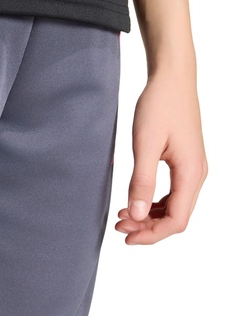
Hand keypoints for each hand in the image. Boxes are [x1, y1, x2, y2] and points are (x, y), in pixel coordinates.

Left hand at [115, 70, 207, 244]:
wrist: (171, 78)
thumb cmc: (159, 105)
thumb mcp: (144, 143)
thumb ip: (141, 180)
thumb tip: (137, 215)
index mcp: (191, 173)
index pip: (177, 220)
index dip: (152, 234)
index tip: (126, 237)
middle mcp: (196, 174)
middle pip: (176, 216)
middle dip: (147, 226)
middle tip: (117, 224)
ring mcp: (192, 168)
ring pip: (174, 205)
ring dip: (149, 215)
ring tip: (122, 214)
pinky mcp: (183, 160)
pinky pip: (172, 191)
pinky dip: (153, 201)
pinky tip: (134, 199)